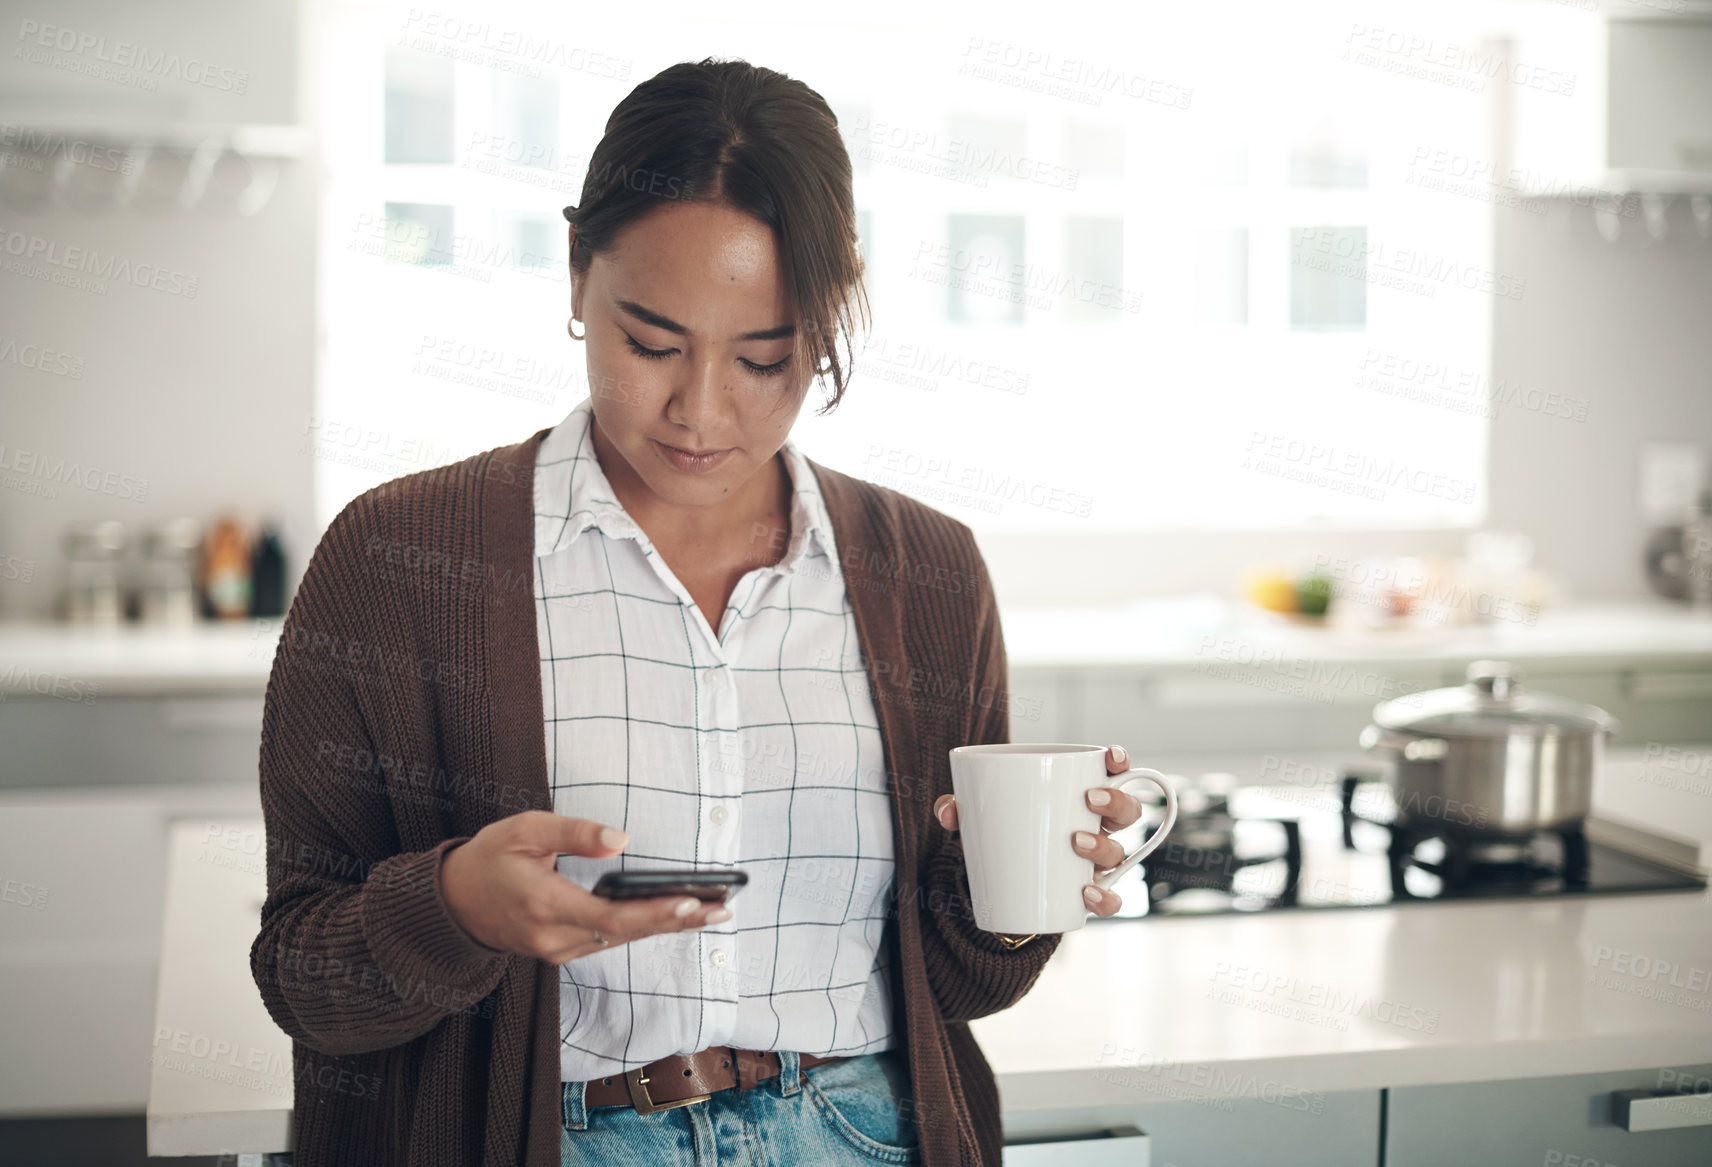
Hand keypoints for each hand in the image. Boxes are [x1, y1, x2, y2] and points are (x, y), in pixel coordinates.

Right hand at [439, 810, 729, 963]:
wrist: (451, 903)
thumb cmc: (489, 858)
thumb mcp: (525, 829)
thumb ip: (574, 832)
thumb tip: (622, 840)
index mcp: (543, 904)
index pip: (609, 918)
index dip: (653, 913)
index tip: (691, 903)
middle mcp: (553, 937)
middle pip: (625, 934)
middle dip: (676, 922)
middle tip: (722, 910)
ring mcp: (557, 949)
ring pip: (620, 940)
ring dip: (666, 926)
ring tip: (712, 911)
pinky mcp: (561, 950)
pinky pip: (609, 940)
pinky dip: (643, 927)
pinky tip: (674, 916)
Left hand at [934, 744, 1142, 918]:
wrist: (997, 883)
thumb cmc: (1000, 832)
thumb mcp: (978, 815)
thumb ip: (960, 806)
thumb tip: (947, 810)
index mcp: (1076, 796)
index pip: (1112, 773)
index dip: (1119, 762)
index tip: (1110, 756)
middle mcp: (1095, 827)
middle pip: (1128, 812)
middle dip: (1117, 802)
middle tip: (1089, 800)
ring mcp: (1094, 862)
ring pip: (1120, 852)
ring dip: (1103, 845)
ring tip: (1074, 841)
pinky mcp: (1085, 894)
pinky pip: (1109, 901)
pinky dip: (1105, 899)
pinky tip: (1086, 893)